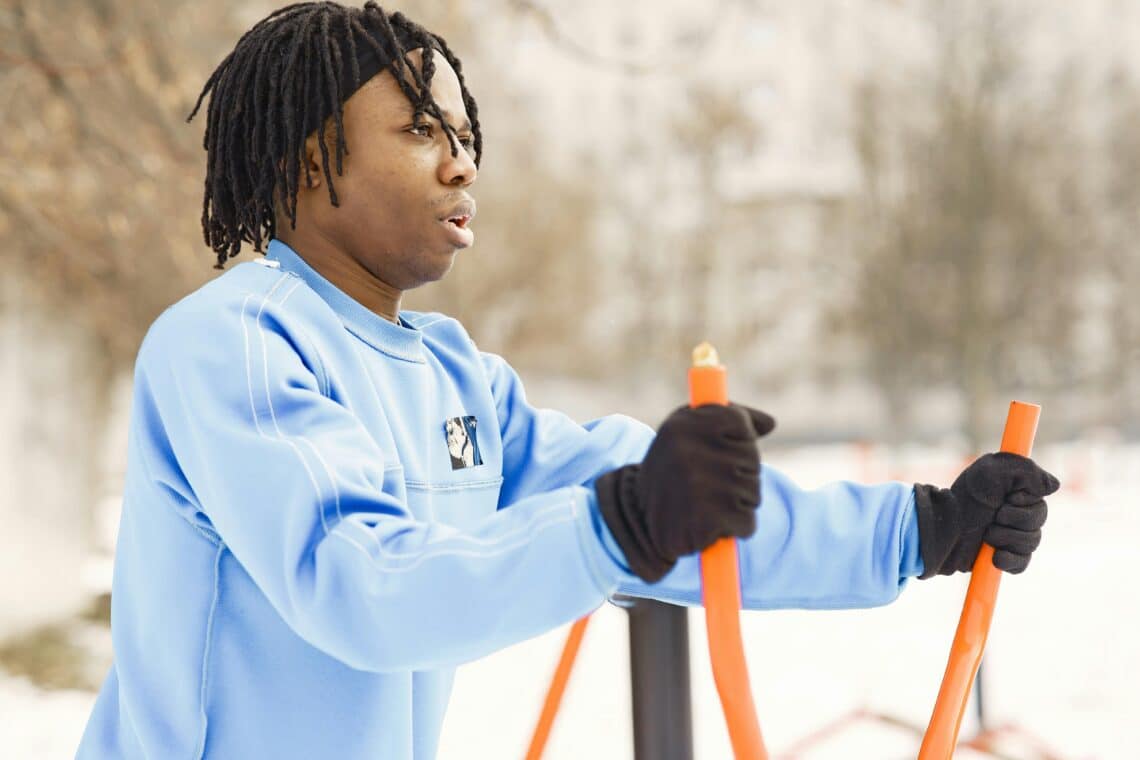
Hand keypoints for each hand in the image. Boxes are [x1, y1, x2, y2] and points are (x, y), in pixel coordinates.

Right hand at [595, 403, 775, 582]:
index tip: (717, 449)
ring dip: (737, 503)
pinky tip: (709, 524)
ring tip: (705, 503)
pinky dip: (735, 528)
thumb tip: (770, 424)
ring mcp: (698, 485)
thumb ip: (728, 419)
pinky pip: (746, 522)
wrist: (637, 520)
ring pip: (752, 492)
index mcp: (682, 424)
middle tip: (705, 483)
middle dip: (738, 473)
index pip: (739, 422)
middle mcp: (688, 450)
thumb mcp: (688, 433)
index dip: (735, 438)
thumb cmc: (672, 471)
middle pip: (751, 458)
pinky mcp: (707, 518)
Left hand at [915, 452, 1059, 577]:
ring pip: (1031, 543)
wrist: (941, 526)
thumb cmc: (965, 495)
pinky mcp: (1002, 555)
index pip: (1040, 502)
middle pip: (1039, 522)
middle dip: (1015, 520)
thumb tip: (1055, 486)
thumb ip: (1027, 472)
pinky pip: (1021, 564)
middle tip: (994, 516)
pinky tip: (995, 556)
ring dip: (1006, 537)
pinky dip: (1010, 561)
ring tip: (987, 533)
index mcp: (1018, 492)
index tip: (1008, 497)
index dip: (1024, 501)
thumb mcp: (993, 471)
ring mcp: (1011, 535)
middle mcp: (1018, 512)